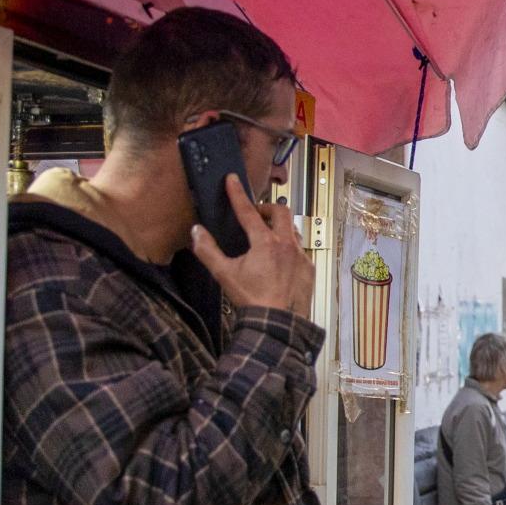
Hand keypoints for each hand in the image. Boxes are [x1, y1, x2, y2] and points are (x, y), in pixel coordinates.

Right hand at [192, 174, 312, 317]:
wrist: (279, 325)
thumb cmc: (252, 300)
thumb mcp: (224, 275)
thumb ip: (208, 250)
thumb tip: (196, 231)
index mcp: (265, 243)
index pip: (248, 211)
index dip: (237, 194)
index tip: (232, 179)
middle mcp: (287, 244)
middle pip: (281, 211)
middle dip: (266, 208)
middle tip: (255, 214)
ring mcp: (301, 256)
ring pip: (293, 230)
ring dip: (280, 228)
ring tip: (267, 236)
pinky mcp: (309, 269)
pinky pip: (300, 250)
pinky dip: (289, 247)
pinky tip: (280, 260)